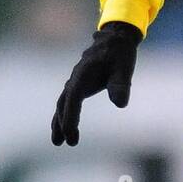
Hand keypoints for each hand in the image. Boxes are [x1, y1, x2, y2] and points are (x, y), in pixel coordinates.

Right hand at [51, 21, 142, 146]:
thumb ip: (121, 85)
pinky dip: (64, 115)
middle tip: (64, 143)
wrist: (115, 39)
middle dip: (62, 123)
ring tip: (58, 142)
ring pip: (62, 103)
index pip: (73, 98)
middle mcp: (75, 78)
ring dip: (59, 122)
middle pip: (63, 103)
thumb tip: (120, 104)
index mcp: (83, 74)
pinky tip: (66, 129)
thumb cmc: (120, 54)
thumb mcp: (124, 68)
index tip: (70, 133)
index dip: (70, 116)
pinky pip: (67, 102)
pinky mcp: (79, 85)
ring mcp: (75, 82)